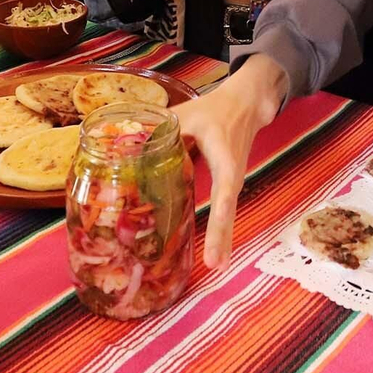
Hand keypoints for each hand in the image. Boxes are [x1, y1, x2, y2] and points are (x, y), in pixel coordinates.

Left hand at [173, 54, 287, 268]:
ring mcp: (233, 183)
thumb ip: (159, 131)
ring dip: (222, 240)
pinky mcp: (229, 187)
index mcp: (224, 156)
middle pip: (228, 209)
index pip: (223, 188)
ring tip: (216, 266)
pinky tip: (215, 255)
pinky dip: (221, 233)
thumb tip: (126, 149)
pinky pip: (225, 212)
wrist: (246, 106)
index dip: (219, 212)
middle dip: (221, 237)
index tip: (217, 229)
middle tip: (214, 265)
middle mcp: (232, 175)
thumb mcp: (187, 115)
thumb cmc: (214, 110)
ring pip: (228, 215)